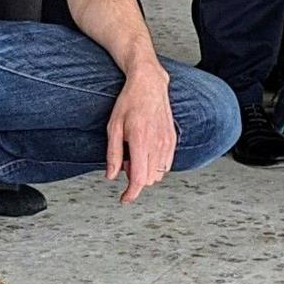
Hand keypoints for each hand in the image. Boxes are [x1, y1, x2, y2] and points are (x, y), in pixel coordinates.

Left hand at [104, 63, 177, 203]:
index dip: (130, 193)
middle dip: (135, 178)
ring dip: (146, 172)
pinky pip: (166, 164)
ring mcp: (167, 142)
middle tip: (124, 161)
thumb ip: (113, 154)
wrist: (150, 84)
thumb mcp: (113, 127)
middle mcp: (157, 144)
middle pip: (148, 179)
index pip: (138, 178)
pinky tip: (146, 151)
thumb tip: (111, 176)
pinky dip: (155, 165)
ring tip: (135, 153)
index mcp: (140, 141)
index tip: (124, 199)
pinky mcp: (173, 140)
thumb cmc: (129, 102)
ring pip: (158, 174)